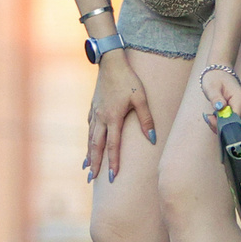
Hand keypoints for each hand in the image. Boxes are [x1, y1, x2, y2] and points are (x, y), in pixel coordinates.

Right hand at [85, 56, 156, 183]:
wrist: (110, 62)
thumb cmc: (128, 79)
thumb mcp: (141, 98)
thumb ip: (147, 120)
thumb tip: (153, 139)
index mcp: (113, 118)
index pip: (113, 146)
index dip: (113, 162)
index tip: (112, 177)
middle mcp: (101, 118)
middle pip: (96, 146)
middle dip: (94, 164)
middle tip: (91, 179)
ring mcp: (95, 112)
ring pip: (90, 138)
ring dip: (89, 154)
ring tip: (87, 168)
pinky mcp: (93, 106)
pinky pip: (89, 127)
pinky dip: (89, 139)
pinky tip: (89, 144)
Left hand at [200, 63, 240, 121]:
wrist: (219, 72)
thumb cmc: (215, 78)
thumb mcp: (212, 87)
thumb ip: (216, 98)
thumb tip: (220, 108)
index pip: (235, 120)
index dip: (223, 123)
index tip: (211, 118)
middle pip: (235, 124)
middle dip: (220, 124)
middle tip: (208, 117)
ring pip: (233, 124)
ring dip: (220, 124)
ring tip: (210, 115)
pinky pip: (232, 121)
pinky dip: (222, 121)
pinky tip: (215, 115)